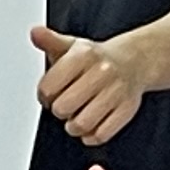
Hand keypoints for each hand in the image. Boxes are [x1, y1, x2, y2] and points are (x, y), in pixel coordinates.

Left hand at [35, 22, 149, 147]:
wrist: (134, 62)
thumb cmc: (95, 59)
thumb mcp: (71, 46)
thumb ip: (49, 41)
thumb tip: (35, 33)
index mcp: (83, 55)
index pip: (47, 89)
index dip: (44, 95)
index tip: (50, 93)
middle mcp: (102, 71)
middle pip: (62, 108)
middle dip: (59, 110)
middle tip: (65, 104)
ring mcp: (116, 91)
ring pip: (81, 124)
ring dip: (74, 126)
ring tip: (77, 115)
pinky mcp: (127, 109)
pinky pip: (101, 134)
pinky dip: (92, 136)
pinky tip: (91, 125)